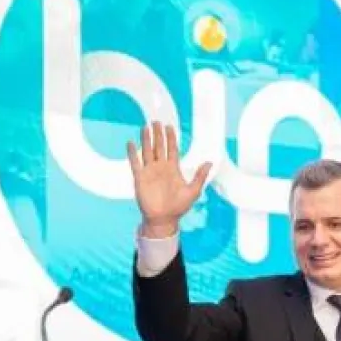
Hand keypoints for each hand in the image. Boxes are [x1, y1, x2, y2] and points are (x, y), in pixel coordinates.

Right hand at [126, 122, 211, 236]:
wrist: (164, 219)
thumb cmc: (179, 207)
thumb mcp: (194, 190)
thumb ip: (200, 176)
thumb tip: (209, 163)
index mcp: (173, 169)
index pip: (172, 149)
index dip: (171, 138)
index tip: (170, 126)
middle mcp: (161, 168)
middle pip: (159, 146)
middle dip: (158, 134)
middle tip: (156, 121)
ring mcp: (150, 172)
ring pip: (147, 151)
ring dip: (146, 139)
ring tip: (145, 127)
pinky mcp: (140, 178)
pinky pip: (135, 163)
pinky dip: (132, 153)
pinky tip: (130, 143)